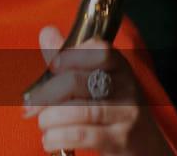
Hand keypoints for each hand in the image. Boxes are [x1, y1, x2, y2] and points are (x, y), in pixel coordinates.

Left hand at [21, 26, 172, 155]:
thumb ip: (71, 58)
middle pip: (77, 81)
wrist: (146, 146)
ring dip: (49, 118)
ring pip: (78, 110)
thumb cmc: (113, 108)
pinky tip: (50, 140)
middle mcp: (126, 87)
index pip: (99, 50)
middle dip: (45, 95)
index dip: (71, 55)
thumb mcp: (96, 79)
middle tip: (30, 107)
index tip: (52, 66)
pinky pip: (82, 135)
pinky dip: (58, 137)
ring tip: (43, 124)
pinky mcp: (120, 140)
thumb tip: (47, 32)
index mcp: (118, 66)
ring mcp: (126, 114)